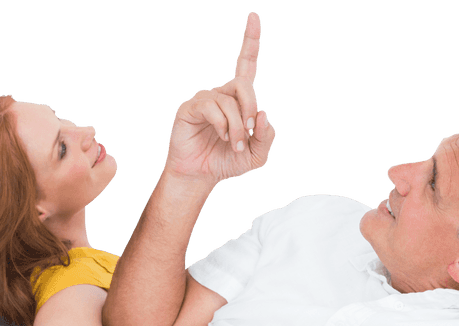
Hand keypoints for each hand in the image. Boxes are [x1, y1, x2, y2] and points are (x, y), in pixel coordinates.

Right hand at [163, 11, 275, 185]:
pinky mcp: (191, 108)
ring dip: (237, 127)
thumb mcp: (256, 155)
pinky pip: (212, 108)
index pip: (247, 65)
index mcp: (239, 100)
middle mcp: (223, 94)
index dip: (251, 41)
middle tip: (249, 133)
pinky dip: (222, 125)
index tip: (253, 16)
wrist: (201, 175)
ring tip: (233, 144)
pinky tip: (221, 136)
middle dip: (250, 109)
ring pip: (230, 102)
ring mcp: (206, 99)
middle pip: (244, 85)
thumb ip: (266, 137)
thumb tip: (263, 114)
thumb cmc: (227, 162)